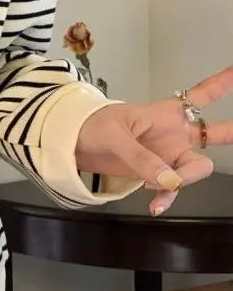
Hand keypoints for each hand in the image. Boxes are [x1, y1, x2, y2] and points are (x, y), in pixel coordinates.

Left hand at [76, 66, 232, 214]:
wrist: (72, 143)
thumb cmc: (93, 125)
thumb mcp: (115, 137)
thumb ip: (143, 159)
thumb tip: (172, 181)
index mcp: (166, 113)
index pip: (201, 96)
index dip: (222, 85)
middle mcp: (174, 133)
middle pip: (214, 134)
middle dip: (231, 133)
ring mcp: (168, 154)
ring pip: (194, 169)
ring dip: (182, 181)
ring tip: (154, 189)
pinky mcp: (156, 172)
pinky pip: (172, 187)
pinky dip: (166, 196)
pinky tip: (155, 206)